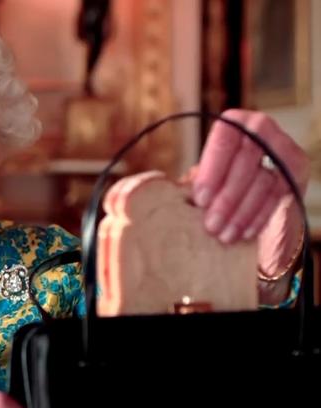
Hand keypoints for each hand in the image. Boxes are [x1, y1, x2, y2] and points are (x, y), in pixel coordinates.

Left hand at [192, 109, 309, 294]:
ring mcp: (283, 147)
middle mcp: (261, 128)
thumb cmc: (218, 184)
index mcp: (234, 123)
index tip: (200, 199)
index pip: (225, 138)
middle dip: (227, 198)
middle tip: (210, 225)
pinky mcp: (297, 169)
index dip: (212, 170)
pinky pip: (278, 195)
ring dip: (241, 212)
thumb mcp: (204, 178)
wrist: (254, 193)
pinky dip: (259, 216)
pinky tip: (243, 233)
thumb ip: (192, 180)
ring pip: (263, 181)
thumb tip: (160, 190)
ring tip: (223, 235)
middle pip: (246, 162)